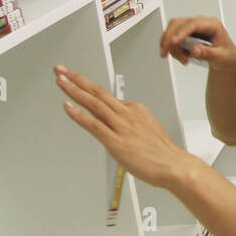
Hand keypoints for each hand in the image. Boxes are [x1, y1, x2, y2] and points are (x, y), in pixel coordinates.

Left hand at [55, 65, 199, 190]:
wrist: (174, 166)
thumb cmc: (162, 153)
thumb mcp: (147, 129)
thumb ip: (130, 124)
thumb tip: (116, 124)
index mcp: (136, 110)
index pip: (107, 97)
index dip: (88, 86)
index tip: (76, 79)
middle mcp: (127, 114)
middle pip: (98, 92)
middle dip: (77, 79)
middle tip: (61, 70)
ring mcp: (121, 126)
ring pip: (94, 103)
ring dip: (75, 90)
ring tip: (60, 80)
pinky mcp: (116, 141)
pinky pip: (94, 124)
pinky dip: (79, 115)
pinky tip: (68, 106)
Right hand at [159, 15, 235, 72]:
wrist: (226, 59)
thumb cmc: (227, 55)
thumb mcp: (220, 57)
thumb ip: (208, 53)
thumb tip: (195, 50)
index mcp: (213, 25)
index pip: (194, 24)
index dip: (182, 32)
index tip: (174, 42)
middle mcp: (201, 23)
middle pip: (179, 24)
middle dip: (169, 38)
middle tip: (165, 53)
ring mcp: (193, 27)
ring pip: (173, 29)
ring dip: (171, 45)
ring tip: (182, 59)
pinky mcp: (187, 33)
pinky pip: (173, 36)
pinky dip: (173, 47)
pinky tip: (181, 56)